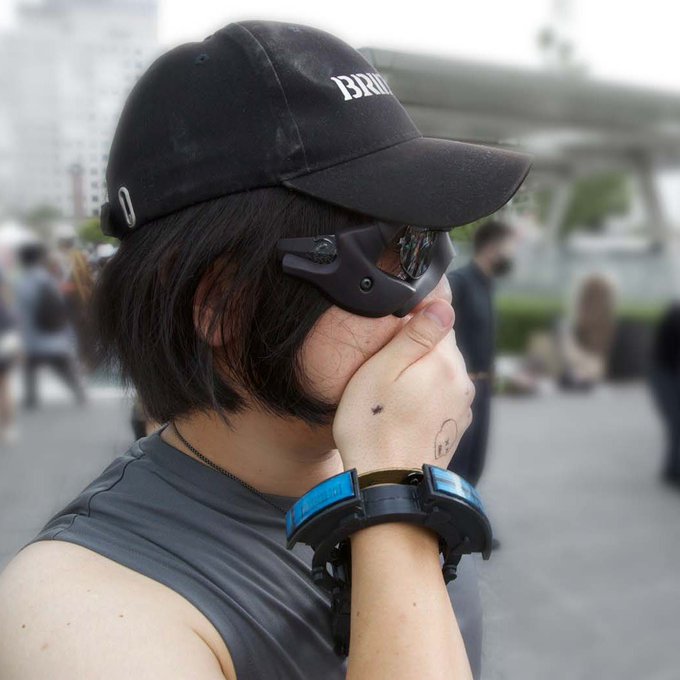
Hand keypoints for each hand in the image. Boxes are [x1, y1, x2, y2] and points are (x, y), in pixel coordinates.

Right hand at [333, 299, 474, 474]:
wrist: (388, 486)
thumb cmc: (373, 426)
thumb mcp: (382, 370)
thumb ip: (415, 335)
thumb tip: (443, 304)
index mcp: (445, 361)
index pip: (439, 317)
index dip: (413, 319)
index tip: (391, 335)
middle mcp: (462, 381)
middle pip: (441, 346)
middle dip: (416, 349)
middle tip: (384, 368)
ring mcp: (462, 406)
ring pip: (442, 373)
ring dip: (421, 375)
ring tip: (391, 394)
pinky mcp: (456, 427)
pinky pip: (442, 397)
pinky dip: (426, 397)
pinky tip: (404, 411)